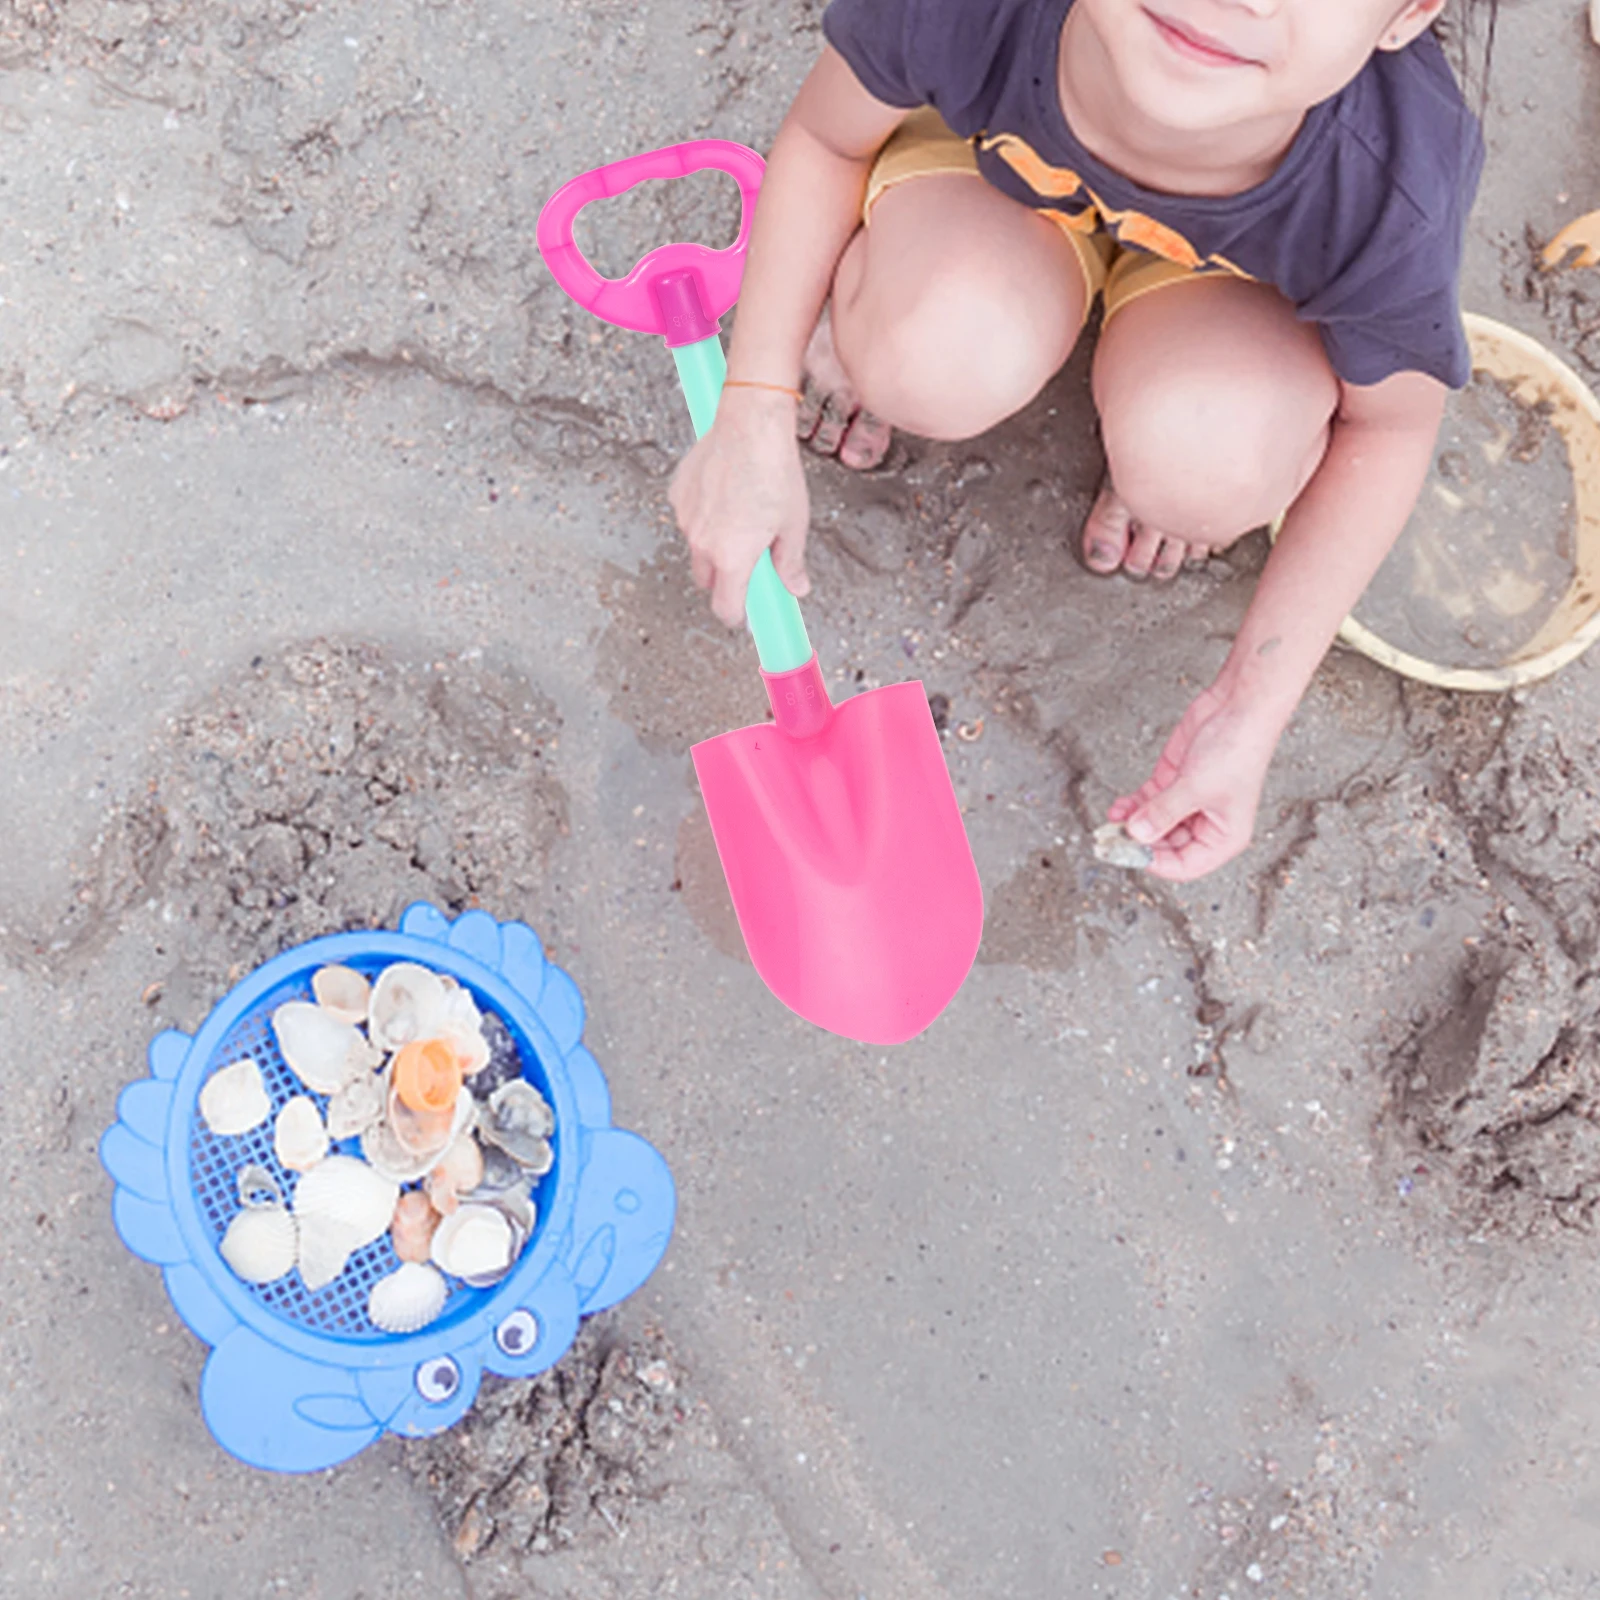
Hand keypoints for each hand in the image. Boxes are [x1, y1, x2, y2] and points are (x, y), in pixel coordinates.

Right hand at [668, 390, 810, 626]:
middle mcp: (702, 543)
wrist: (751, 424)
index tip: (746, 612)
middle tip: (748, 560)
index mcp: (732, 557)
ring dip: (713, 544)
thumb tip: (796, 586)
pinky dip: (703, 515)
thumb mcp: (793, 524)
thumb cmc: (775, 471)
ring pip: (696, 547)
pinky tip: (725, 494)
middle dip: (725, 579)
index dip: (737, 615)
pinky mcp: (678, 494)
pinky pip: (689, 517)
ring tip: (740, 515)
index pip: (725, 608)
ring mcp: (686, 518)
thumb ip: (790, 563)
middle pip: (707, 581)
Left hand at [1108, 683, 1278, 881]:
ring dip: (1132, 824)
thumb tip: (1136, 834)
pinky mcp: (1173, 782)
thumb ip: (1163, 812)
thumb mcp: (1196, 787)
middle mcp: (1206, 824)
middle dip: (1140, 842)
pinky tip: (1118, 807)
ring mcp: (1187, 803)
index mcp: (1224, 837)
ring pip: (1153, 825)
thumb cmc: (1238, 749)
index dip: (1156, 863)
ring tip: (1112, 821)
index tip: (1130, 854)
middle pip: (1165, 847)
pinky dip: (1132, 806)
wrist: (1238, 706)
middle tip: (1114, 838)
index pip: (1185, 866)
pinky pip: (1148, 803)